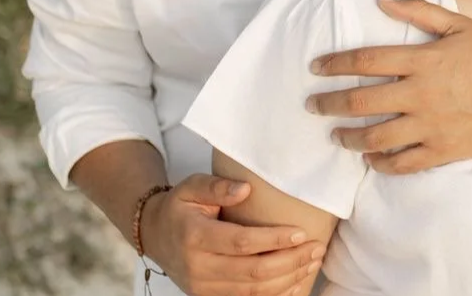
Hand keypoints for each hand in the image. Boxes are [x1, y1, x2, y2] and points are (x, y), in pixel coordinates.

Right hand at [141, 174, 325, 295]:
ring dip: (287, 279)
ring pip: (252, 291)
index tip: (300, 232)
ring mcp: (202, 287)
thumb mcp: (192, 186)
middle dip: (290, 262)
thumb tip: (246, 189)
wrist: (154, 234)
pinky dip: (273, 294)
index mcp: (195, 236)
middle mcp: (198, 267)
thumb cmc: (180, 206)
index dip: (274, 239)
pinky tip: (294, 282)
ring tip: (312, 262)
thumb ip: (217, 186)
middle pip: (252, 272)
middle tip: (316, 248)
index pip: (242, 242)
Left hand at [307, 0, 471, 173]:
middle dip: (329, 103)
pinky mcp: (443, 149)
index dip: (335, 63)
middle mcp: (421, 93)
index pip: (366, 60)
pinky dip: (381, 163)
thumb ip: (418, 11)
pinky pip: (404, 162)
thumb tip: (381, 0)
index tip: (316, 69)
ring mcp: (431, 125)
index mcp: (422, 60)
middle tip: (312, 106)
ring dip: (349, 137)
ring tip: (336, 136)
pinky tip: (370, 158)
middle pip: (361, 100)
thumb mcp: (458, 23)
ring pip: (376, 136)